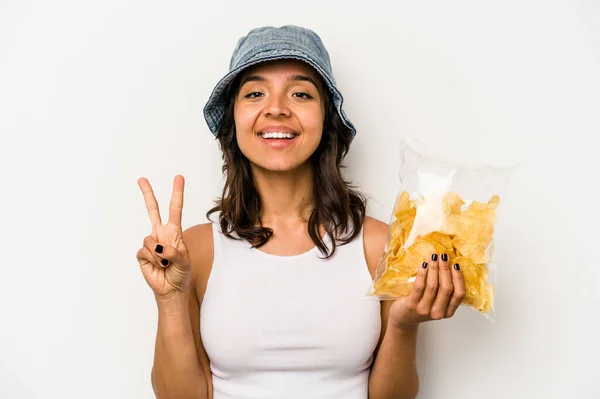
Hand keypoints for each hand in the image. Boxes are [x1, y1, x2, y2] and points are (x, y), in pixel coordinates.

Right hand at [136, 175, 191, 297]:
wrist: (171, 289)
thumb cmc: (181, 273)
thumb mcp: (185, 262)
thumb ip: (175, 253)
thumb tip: (160, 247)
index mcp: (174, 231)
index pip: (175, 209)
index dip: (177, 193)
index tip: (179, 177)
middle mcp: (161, 234)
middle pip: (152, 210)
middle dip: (147, 194)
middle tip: (141, 179)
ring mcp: (151, 243)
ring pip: (149, 240)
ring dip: (159, 255)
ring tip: (166, 264)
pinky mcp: (142, 254)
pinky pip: (144, 252)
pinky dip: (153, 261)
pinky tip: (158, 267)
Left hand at [388, 252, 464, 328]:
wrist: (403, 319)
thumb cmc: (421, 306)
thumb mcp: (436, 303)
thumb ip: (443, 290)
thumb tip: (448, 264)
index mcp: (448, 312)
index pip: (459, 295)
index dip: (459, 278)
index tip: (456, 264)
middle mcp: (438, 313)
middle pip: (446, 288)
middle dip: (445, 269)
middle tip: (443, 256)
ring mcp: (424, 310)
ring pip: (433, 286)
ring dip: (434, 268)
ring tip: (433, 257)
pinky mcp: (411, 305)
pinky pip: (419, 287)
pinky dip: (422, 274)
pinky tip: (423, 265)